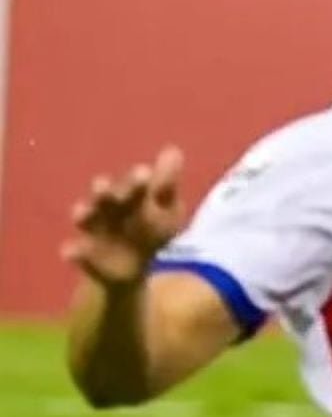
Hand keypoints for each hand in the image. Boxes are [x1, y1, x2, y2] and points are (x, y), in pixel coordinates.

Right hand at [63, 148, 186, 286]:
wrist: (130, 266)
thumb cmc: (151, 230)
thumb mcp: (167, 210)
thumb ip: (167, 185)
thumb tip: (173, 150)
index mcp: (131, 193)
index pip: (133, 182)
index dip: (137, 179)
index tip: (144, 174)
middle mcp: (106, 205)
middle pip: (103, 195)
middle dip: (103, 190)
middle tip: (103, 186)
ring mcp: (92, 228)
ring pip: (84, 217)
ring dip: (82, 212)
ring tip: (81, 213)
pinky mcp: (82, 253)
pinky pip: (74, 251)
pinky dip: (73, 251)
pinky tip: (73, 251)